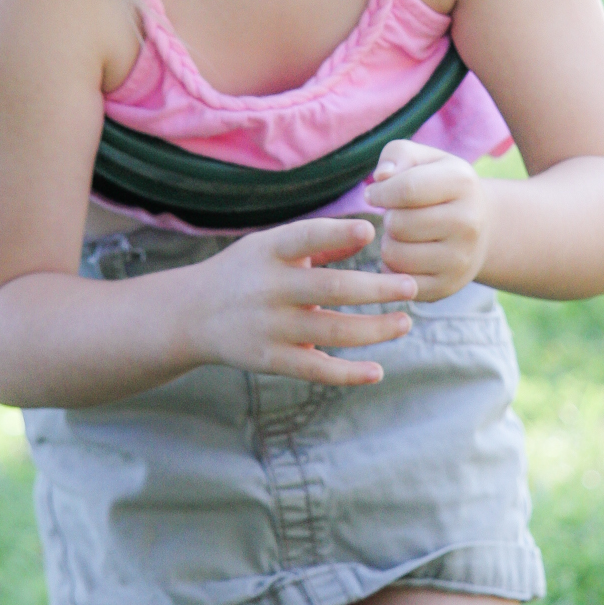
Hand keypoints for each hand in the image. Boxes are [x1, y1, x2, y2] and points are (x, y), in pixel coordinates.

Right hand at [191, 218, 415, 385]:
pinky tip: (376, 371)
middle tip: (411, 286)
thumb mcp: (270, 247)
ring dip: (374, 330)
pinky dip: (348, 374)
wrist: (192, 315)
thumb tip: (367, 231)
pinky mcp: (270, 359)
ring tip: (404, 323)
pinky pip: (315, 370)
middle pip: (330, 288)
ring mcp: (270, 327)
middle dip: (375, 289)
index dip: (337, 233)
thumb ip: (317, 241)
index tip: (370, 230)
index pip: (305, 237)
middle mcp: (269, 288)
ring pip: (332, 331)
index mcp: (269, 252)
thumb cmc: (245, 272)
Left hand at [364, 141, 490, 301]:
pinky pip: (398, 281)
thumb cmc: (440, 186)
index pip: (406, 189)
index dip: (380, 192)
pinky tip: (407, 254)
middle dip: (389, 218)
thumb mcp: (425, 160)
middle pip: (398, 224)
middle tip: (400, 215)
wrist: (481, 228)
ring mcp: (461, 259)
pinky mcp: (448, 286)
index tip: (375, 193)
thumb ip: (398, 155)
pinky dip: (393, 268)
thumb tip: (381, 177)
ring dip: (389, 243)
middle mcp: (468, 222)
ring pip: (394, 255)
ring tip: (404, 234)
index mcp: (462, 182)